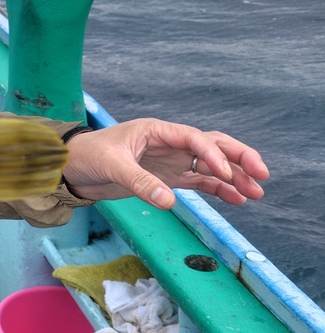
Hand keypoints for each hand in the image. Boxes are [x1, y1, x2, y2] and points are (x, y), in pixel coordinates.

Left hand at [61, 118, 268, 208]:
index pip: (194, 138)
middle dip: (238, 158)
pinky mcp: (167, 178)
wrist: (71, 168)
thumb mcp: (112, 167)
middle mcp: (169, 143)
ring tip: (256, 193)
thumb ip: (140, 183)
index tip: (226, 174)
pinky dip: (218, 190)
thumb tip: (169, 201)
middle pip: (212, 145)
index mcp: (156, 131)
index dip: (213, 154)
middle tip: (261, 174)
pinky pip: (199, 182)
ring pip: (210, 165)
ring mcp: (170, 161)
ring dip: (233, 177)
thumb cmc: (88, 156)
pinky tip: (236, 200)